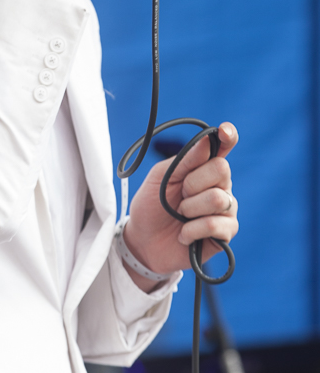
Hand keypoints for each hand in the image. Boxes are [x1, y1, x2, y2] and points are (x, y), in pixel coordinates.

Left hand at [122, 122, 238, 292]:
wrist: (143, 241)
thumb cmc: (151, 206)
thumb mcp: (159, 178)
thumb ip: (183, 161)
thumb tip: (206, 141)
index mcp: (204, 167)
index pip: (223, 147)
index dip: (228, 136)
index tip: (224, 131)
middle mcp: (220, 185)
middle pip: (222, 169)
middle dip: (193, 183)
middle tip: (179, 195)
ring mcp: (226, 209)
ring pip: (218, 198)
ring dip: (190, 208)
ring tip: (180, 216)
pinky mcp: (225, 233)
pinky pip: (215, 225)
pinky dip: (192, 230)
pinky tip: (184, 234)